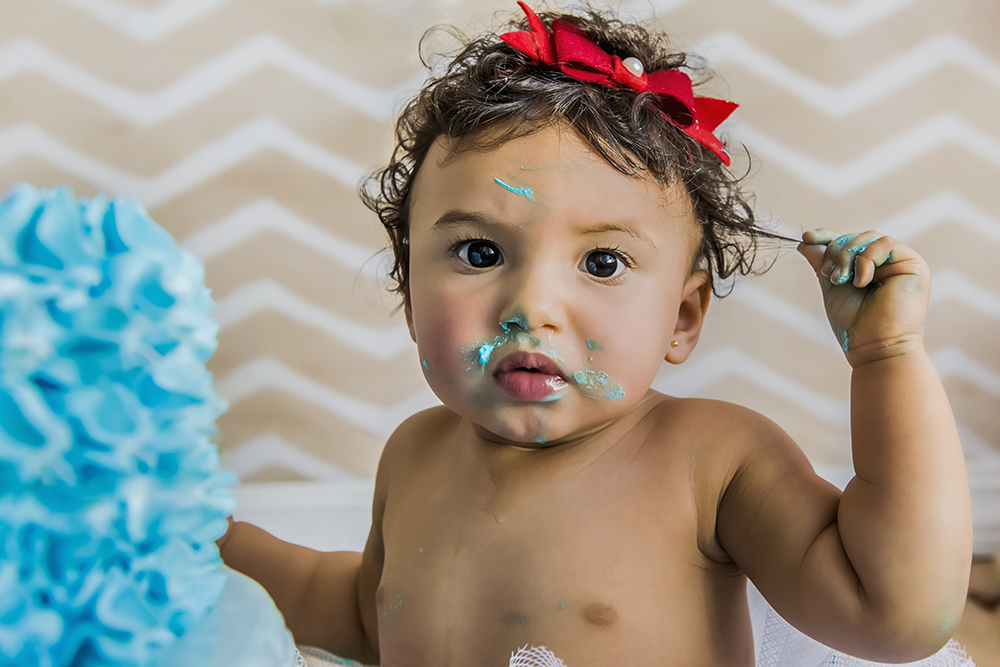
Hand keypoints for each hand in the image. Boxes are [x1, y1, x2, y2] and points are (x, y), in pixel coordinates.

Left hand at [797, 229, 929, 366]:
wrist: (874, 347)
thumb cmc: (853, 323)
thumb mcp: (832, 286)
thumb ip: (823, 262)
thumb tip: (805, 240)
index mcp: (870, 267)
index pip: (848, 242)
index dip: (827, 237)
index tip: (807, 238)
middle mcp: (888, 263)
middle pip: (857, 237)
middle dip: (836, 251)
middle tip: (830, 274)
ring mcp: (902, 263)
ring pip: (869, 237)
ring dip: (848, 255)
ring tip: (842, 280)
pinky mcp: (914, 265)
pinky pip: (886, 243)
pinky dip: (867, 259)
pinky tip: (862, 282)